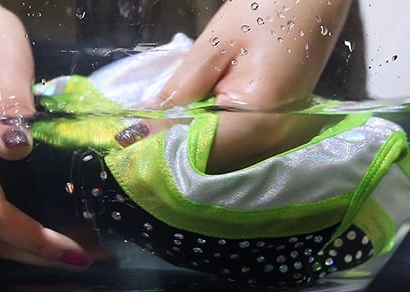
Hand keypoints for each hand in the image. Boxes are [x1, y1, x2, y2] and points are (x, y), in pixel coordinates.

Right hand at [0, 0, 88, 267]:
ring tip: (75, 247)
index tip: (70, 249)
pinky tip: (46, 225)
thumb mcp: (4, 59)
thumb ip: (10, 105)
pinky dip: (14, 223)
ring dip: (26, 242)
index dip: (29, 235)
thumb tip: (19, 151)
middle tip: (86, 255)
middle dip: (35, 249)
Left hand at [119, 0, 351, 173]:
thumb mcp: (216, 43)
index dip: (163, 144)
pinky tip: (187, 123)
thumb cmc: (270, 6)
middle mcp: (275, 137)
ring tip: (155, 130)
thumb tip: (148, 119)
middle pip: (213, 160)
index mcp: (262, 117)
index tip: (128, 139)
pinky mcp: (279, 126)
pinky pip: (237, 143)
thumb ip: (183, 86)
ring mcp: (281, 134)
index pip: (202, 147)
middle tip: (135, 137)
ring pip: (224, 156)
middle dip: (172, 149)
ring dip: (189, 146)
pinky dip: (209, 136)